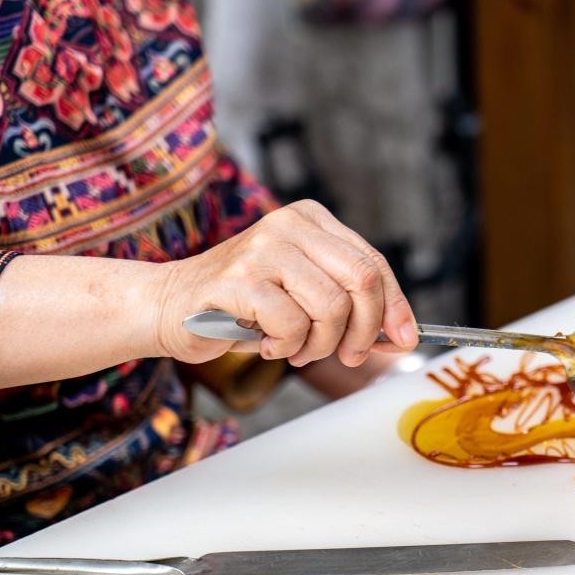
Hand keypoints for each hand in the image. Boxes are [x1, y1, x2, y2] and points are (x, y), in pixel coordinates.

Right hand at [154, 200, 416, 366]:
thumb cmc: (244, 306)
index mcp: (311, 220)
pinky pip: (292, 325)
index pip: (374, 263)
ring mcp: (263, 248)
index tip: (406, 338)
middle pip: (362, 280)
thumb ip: (349, 305)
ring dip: (320, 345)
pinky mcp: (239, 280)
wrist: (168, 306)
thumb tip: (402, 336)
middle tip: (349, 355)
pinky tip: (264, 343)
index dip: (396, 305)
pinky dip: (286, 347)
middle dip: (365, 330)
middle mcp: (289, 225)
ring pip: (331, 308)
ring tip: (296, 348)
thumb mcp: (303, 294)